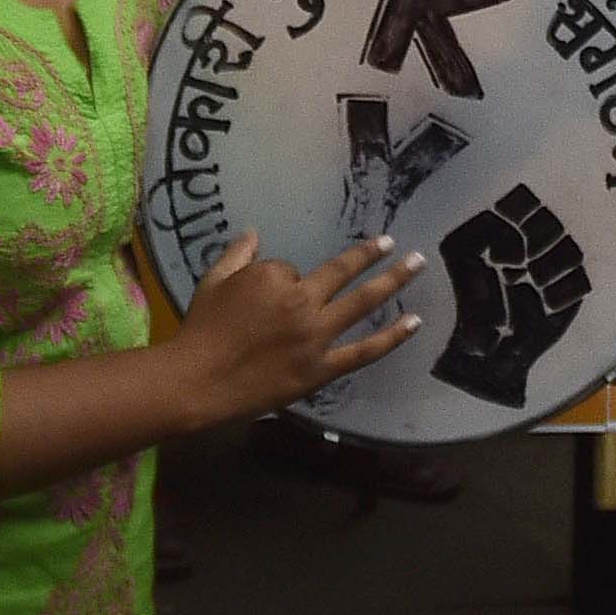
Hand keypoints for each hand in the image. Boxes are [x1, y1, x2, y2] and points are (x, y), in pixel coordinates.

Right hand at [163, 235, 426, 424]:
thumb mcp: (213, 281)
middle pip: (344, 272)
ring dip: (393, 281)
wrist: (197, 381)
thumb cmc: (202, 330)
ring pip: (363, 303)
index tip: (267, 298)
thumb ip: (237, 254)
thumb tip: (255, 233)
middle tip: (396, 243)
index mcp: (274, 277)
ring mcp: (316, 336)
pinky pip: (364, 351)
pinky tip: (414, 322)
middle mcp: (302, 301)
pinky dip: (391, 336)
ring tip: (417, 264)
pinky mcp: (322, 369)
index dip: (282, 281)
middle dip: (373, 254)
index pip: (291, 269)